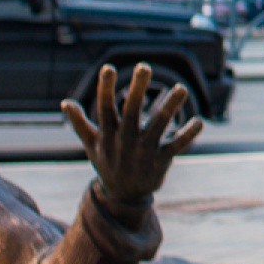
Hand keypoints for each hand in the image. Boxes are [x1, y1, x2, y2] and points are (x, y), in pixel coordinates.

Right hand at [61, 63, 203, 203]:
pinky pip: (176, 145)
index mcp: (108, 134)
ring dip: (170, 106)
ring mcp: (144, 150)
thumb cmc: (107, 163)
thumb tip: (65, 103)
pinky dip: (188, 134)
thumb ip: (79, 123)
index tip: (108, 68)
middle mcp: (125, 140)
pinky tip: (199, 121)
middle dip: (138, 89)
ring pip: (159, 125)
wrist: (121, 197)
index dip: (105, 89)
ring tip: (181, 88)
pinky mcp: (161, 159)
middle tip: (144, 66)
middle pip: (132, 112)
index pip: (105, 108)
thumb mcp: (92, 144)